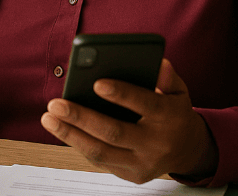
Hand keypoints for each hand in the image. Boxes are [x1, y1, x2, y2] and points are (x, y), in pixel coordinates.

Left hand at [40, 59, 216, 183]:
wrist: (188, 150)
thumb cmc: (174, 112)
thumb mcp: (179, 91)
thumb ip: (168, 78)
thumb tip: (160, 63)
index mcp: (169, 118)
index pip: (146, 105)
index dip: (122, 94)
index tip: (97, 83)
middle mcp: (156, 144)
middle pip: (114, 132)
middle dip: (81, 117)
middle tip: (55, 103)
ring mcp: (142, 163)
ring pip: (101, 152)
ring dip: (70, 135)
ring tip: (49, 118)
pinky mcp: (131, 175)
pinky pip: (100, 161)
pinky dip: (79, 145)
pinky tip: (62, 130)